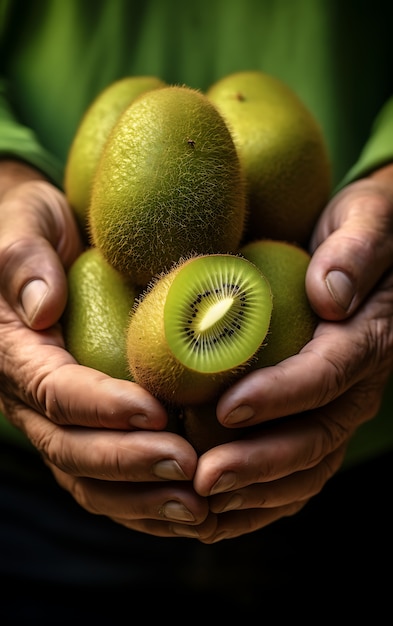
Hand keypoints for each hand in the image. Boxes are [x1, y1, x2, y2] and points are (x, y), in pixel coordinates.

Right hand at [0, 162, 215, 538]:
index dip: (104, 409)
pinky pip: (103, 478)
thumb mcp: (24, 225)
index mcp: (15, 353)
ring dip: (141, 499)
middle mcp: (30, 397)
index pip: (57, 392)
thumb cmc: (34, 227)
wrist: (37, 247)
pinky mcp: (80, 426)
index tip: (156, 412)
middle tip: (191, 468)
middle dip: (131, 464)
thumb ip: (24, 260)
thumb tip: (42, 306)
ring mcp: (54, 418)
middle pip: (72, 448)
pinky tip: (189, 507)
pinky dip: (142, 501)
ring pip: (87, 477)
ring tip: (200, 507)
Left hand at [191, 164, 392, 541]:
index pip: (327, 375)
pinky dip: (261, 496)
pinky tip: (217, 507)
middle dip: (260, 462)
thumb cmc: (358, 229)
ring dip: (256, 490)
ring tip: (200, 501)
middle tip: (203, 478)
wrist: (363, 249)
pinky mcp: (318, 416)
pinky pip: (299, 470)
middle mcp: (358, 383)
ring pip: (307, 465)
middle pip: (316, 436)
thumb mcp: (365, 220)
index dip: (281, 396)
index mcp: (369, 336)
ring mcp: (340, 406)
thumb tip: (329, 295)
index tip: (227, 408)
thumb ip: (355, 250)